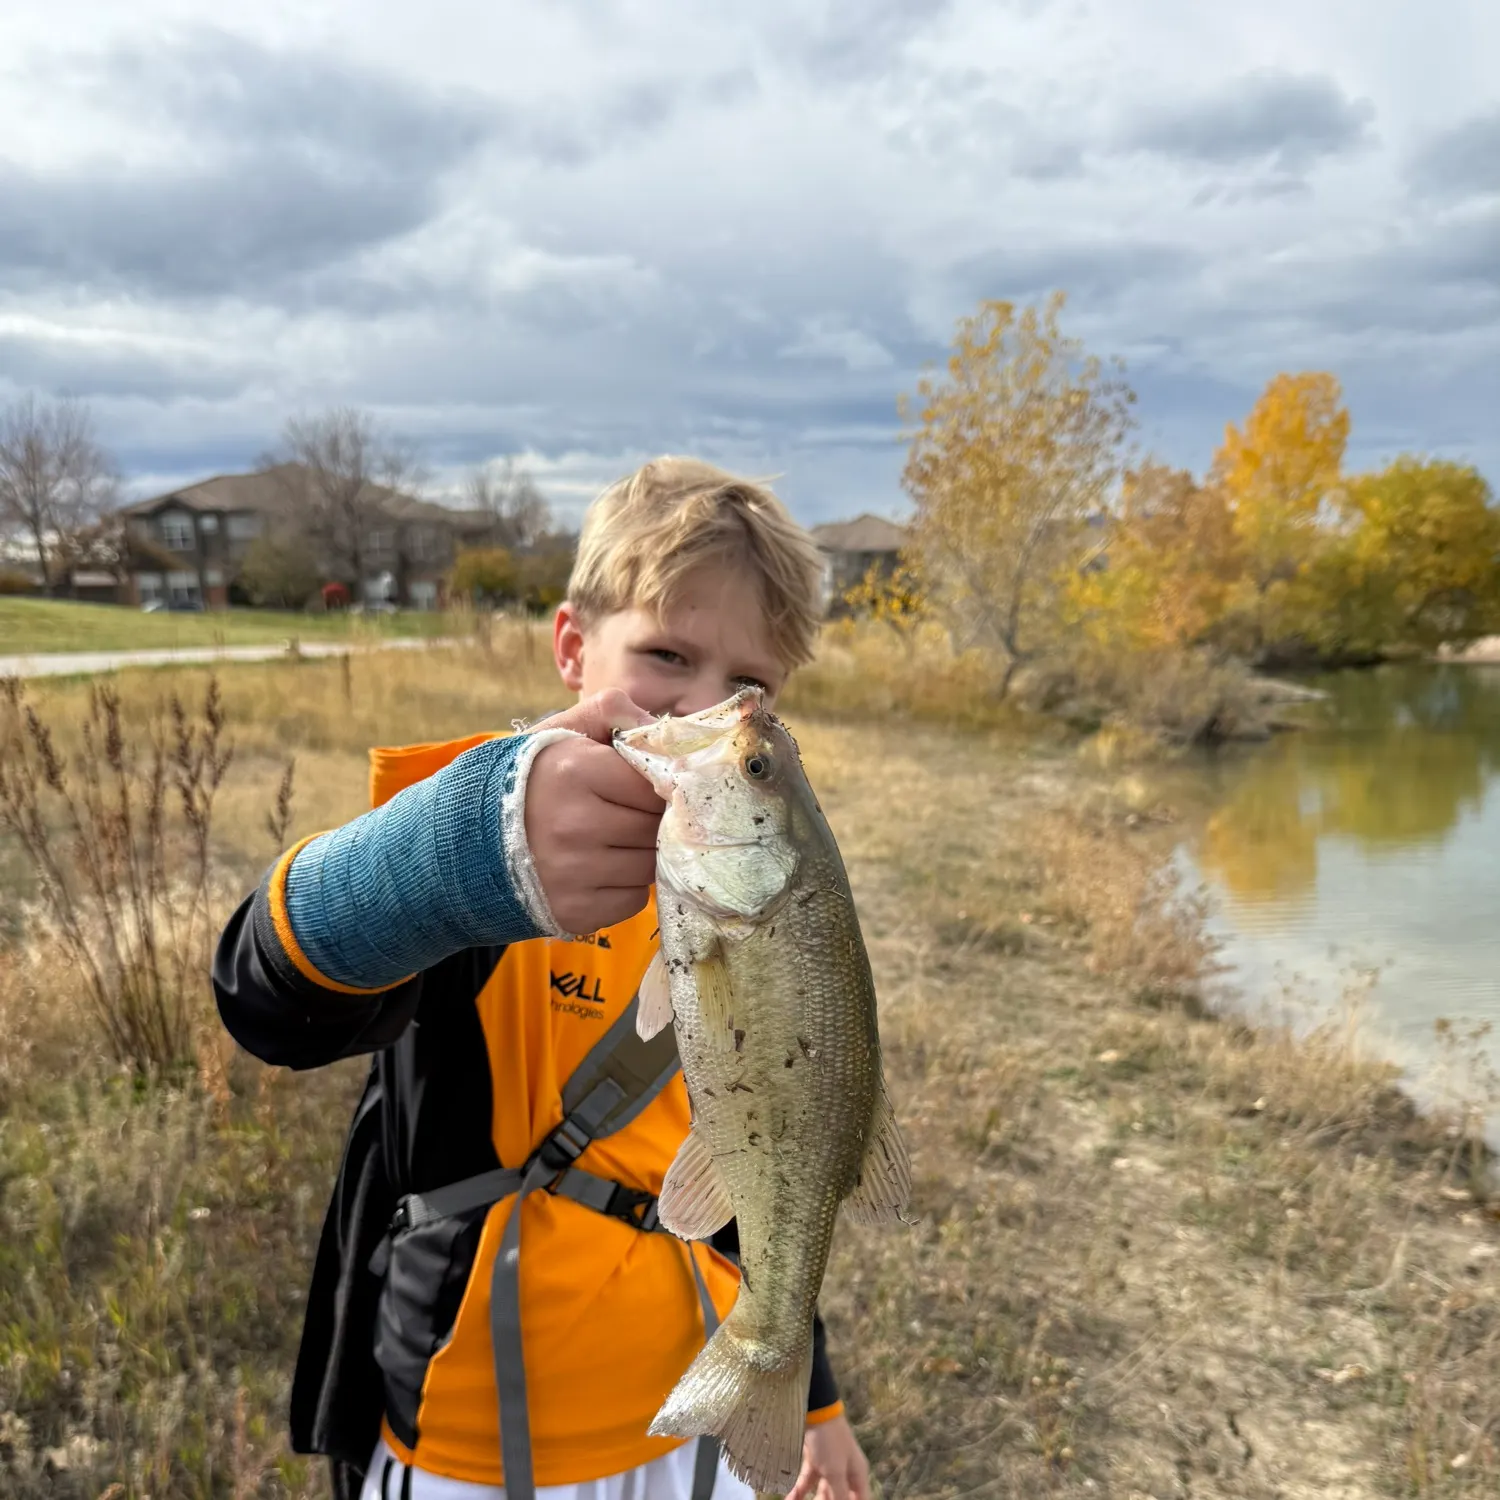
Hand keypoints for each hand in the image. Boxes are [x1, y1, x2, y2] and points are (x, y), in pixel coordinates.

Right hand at [525, 690, 664, 933]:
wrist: (464, 841)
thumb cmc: (525, 779)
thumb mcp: (558, 731)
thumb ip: (611, 712)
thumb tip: (658, 727)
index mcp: (575, 771)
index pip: (654, 782)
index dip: (656, 784)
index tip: (645, 786)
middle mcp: (575, 824)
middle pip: (655, 827)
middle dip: (651, 820)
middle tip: (631, 814)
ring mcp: (574, 873)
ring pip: (650, 865)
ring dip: (641, 854)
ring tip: (615, 841)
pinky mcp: (575, 912)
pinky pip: (633, 900)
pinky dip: (626, 887)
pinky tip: (601, 870)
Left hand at [786, 1415, 869, 1499]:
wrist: (814, 1408)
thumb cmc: (830, 1441)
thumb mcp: (835, 1472)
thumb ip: (839, 1495)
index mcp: (857, 1474)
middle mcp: (846, 1471)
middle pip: (839, 1497)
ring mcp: (829, 1465)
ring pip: (822, 1492)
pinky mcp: (814, 1459)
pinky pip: (808, 1481)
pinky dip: (799, 1491)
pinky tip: (790, 1498)